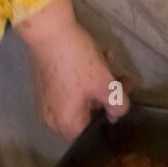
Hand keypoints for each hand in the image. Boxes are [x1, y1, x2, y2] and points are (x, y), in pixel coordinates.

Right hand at [14, 0, 132, 140]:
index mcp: (65, 124)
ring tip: (110, 62)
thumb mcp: (105, 83)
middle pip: (87, 115)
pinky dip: (83, 78)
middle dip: (107, 96)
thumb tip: (116, 115)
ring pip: (79, 99)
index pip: (91, 135)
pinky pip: (68, 89)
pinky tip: (97, 57)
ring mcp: (46, 102)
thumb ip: (117, 105)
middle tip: (123, 80)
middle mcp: (52, 118)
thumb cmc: (77, 61)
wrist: (49, 31)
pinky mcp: (44, 85)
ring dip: (98, 83)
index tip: (122, 101)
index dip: (109, 120)